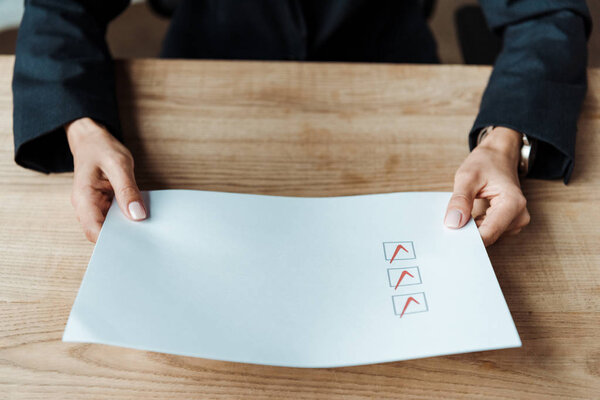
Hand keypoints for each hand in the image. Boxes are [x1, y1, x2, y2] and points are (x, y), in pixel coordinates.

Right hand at [66, 118, 145, 241]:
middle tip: (148, 237)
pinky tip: (142, 216)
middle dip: (123, 237)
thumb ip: (127, 190)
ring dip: (127, 228)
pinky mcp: (104, 205)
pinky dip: (128, 218)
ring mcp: (94, 207)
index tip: (136, 242)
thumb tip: (137, 215)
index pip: (94, 231)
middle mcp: (86, 207)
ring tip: (148, 227)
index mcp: (83, 198)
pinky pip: (116, 218)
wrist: (91, 139)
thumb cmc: (101, 148)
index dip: (114, 241)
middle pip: (103, 234)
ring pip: (110, 228)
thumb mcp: (119, 164)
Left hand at [444, 127, 529, 245]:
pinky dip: (476, 226)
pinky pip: (489, 231)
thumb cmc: (486, 162)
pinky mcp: (509, 223)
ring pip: (488, 236)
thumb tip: (452, 223)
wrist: (499, 155)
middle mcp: (519, 215)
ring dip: (472, 229)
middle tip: (450, 222)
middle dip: (468, 233)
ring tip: (461, 213)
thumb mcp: (467, 177)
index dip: (468, 239)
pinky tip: (468, 217)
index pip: (489, 233)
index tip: (450, 236)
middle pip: (489, 236)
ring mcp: (516, 220)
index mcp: (513, 203)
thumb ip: (460, 200)